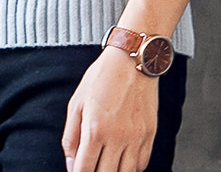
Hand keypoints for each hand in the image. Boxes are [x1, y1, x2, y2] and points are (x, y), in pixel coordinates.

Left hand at [61, 46, 158, 171]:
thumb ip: (70, 137)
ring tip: (105, 165)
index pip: (84, 170)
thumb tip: (70, 165)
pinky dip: (131, 168)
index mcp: (95, 129)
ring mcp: (136, 137)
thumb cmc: (103, 77)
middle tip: (90, 167)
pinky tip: (122, 160)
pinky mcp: (150, 134)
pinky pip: (141, 164)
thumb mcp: (76, 103)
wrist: (132, 59)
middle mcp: (117, 137)